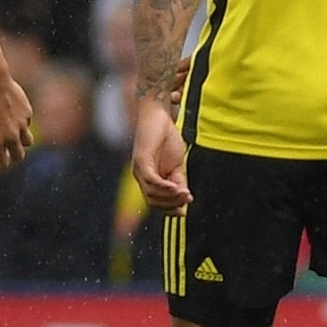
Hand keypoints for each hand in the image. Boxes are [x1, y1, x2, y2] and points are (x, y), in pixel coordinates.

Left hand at [0, 73, 33, 169]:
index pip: (3, 164)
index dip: (1, 165)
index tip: (0, 162)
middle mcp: (10, 137)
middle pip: (19, 156)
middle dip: (14, 156)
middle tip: (9, 152)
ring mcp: (22, 125)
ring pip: (28, 142)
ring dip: (22, 141)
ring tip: (13, 134)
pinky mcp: (28, 114)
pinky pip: (27, 123)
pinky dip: (21, 121)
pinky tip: (12, 111)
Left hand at [132, 97, 190, 213]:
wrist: (158, 114)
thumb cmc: (166, 137)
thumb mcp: (177, 163)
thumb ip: (179, 180)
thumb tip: (185, 198)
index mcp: (149, 178)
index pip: (155, 202)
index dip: (168, 209)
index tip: (183, 212)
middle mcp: (141, 176)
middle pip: (152, 201)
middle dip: (171, 205)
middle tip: (187, 200)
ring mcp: (139, 168)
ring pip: (151, 193)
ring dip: (170, 197)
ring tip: (185, 194)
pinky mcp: (141, 159)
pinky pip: (151, 179)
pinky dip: (163, 187)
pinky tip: (176, 188)